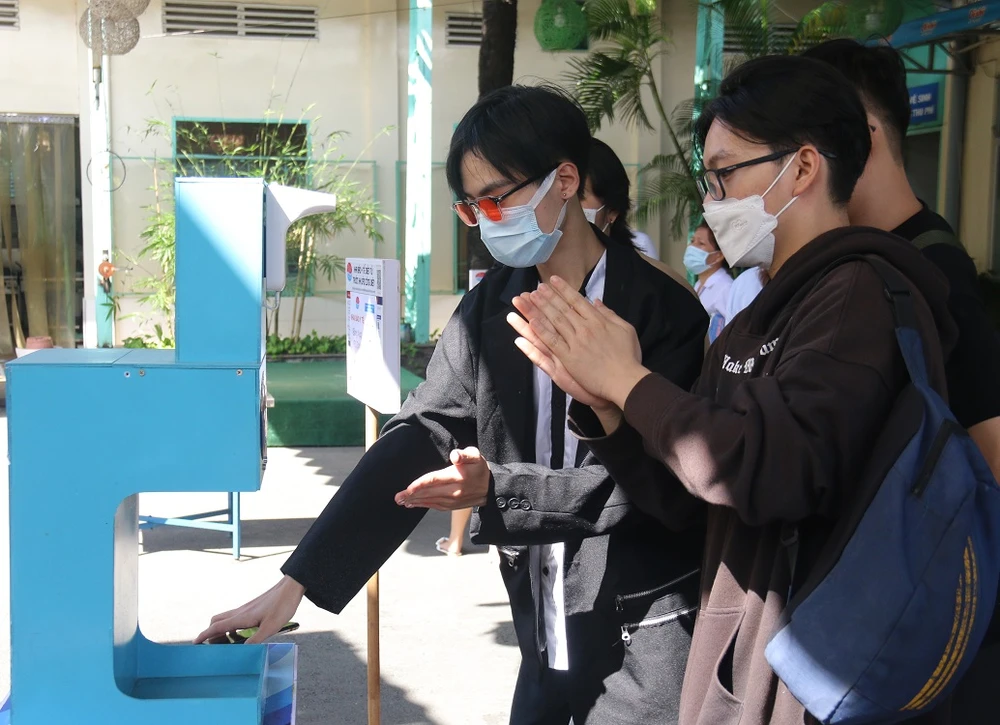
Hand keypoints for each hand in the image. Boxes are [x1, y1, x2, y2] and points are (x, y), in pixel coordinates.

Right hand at [195, 575, 304, 644]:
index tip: (194, 643)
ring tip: (228, 644)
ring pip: (226, 619)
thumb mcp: (270, 627)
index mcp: (241, 617)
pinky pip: (236, 618)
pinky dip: (233, 627)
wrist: (291, 588)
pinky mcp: (252, 608)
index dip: (204, 636)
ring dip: (222, 631)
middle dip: (211, 634)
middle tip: (212, 647)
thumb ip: (255, 640)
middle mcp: (240, 612)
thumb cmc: (282, 606)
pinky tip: (243, 634)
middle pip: (217, 621)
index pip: (216, 627)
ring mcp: (246, 609)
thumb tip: (241, 652)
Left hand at [395, 447, 490, 510]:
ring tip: (401, 501)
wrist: (491, 488)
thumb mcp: (476, 456)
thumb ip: (465, 455)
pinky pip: (435, 506)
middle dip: (412, 495)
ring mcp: (453, 500)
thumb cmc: (480, 468)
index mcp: (457, 477)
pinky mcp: (452, 506)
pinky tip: (413, 504)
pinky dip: (423, 505)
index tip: (408, 488)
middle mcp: (454, 491)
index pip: (435, 480)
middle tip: (397, 497)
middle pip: (429, 493)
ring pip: (430, 501)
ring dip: (415, 501)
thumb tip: (455, 455)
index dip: (420, 484)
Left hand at [510, 276, 647, 408]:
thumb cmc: (628, 357)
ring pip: (555, 322)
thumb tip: (597, 301)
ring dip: (541, 309)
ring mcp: (576, 343)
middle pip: (563, 308)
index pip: (577, 301)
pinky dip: (542, 332)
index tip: (553, 281)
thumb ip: (610, 314)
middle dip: (548, 296)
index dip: (564, 289)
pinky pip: (553, 343)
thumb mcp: (625, 330)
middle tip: (536, 287)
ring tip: (529, 299)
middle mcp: (585, 328)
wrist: (625, 380)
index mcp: (598, 321)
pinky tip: (532, 322)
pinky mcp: (569, 359)